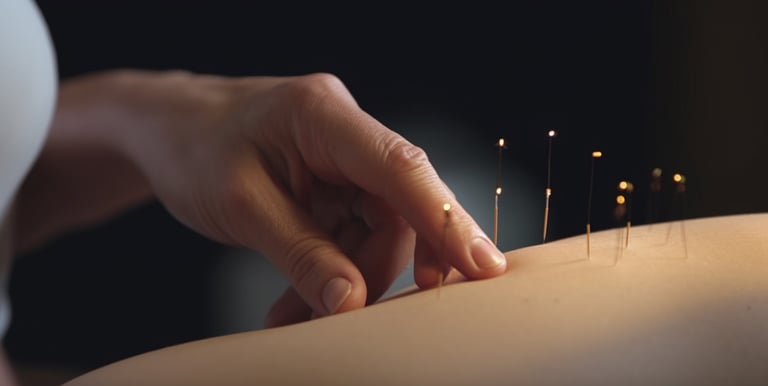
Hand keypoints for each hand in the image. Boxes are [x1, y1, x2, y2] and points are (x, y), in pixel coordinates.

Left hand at [108, 70, 507, 325]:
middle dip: (375, 271)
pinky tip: (297, 303)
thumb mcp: (240, 204)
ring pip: (377, 231)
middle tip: (345, 318)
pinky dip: (331, 273)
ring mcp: (341, 160)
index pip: (402, 167)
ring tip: (296, 317)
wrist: (165, 129)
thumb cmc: (193, 148)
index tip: (481, 266)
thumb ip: (300, 253)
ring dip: (347, 281)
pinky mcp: (332, 184)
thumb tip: (351, 303)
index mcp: (323, 116)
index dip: (446, 217)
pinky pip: (351, 236)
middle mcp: (344, 134)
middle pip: (396, 210)